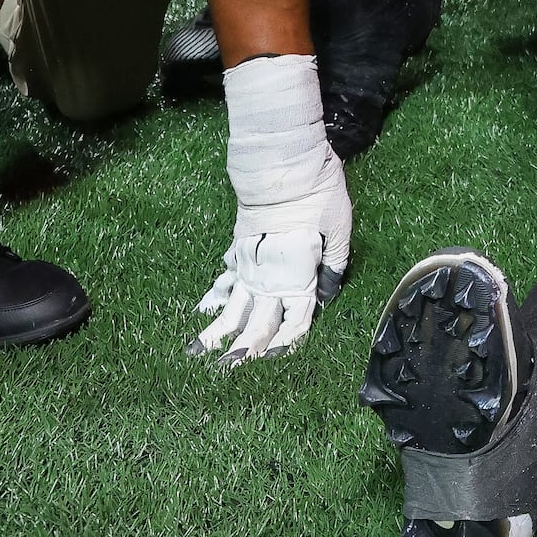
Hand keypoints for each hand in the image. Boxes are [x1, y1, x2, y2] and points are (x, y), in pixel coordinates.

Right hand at [192, 148, 350, 362]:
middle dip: (243, 350)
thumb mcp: (338, 228)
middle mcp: (268, 277)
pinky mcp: (238, 248)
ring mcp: (249, 264)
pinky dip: (214, 296)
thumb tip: (328, 294)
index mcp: (296, 277)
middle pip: (256, 322)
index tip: (272, 361)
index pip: (293, 321)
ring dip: (218, 331)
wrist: (282, 164)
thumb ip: (335, 264)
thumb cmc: (317, 194)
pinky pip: (225, 278)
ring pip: (233, 305)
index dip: (285, 344)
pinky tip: (204, 308)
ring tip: (198, 352)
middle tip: (227, 372)